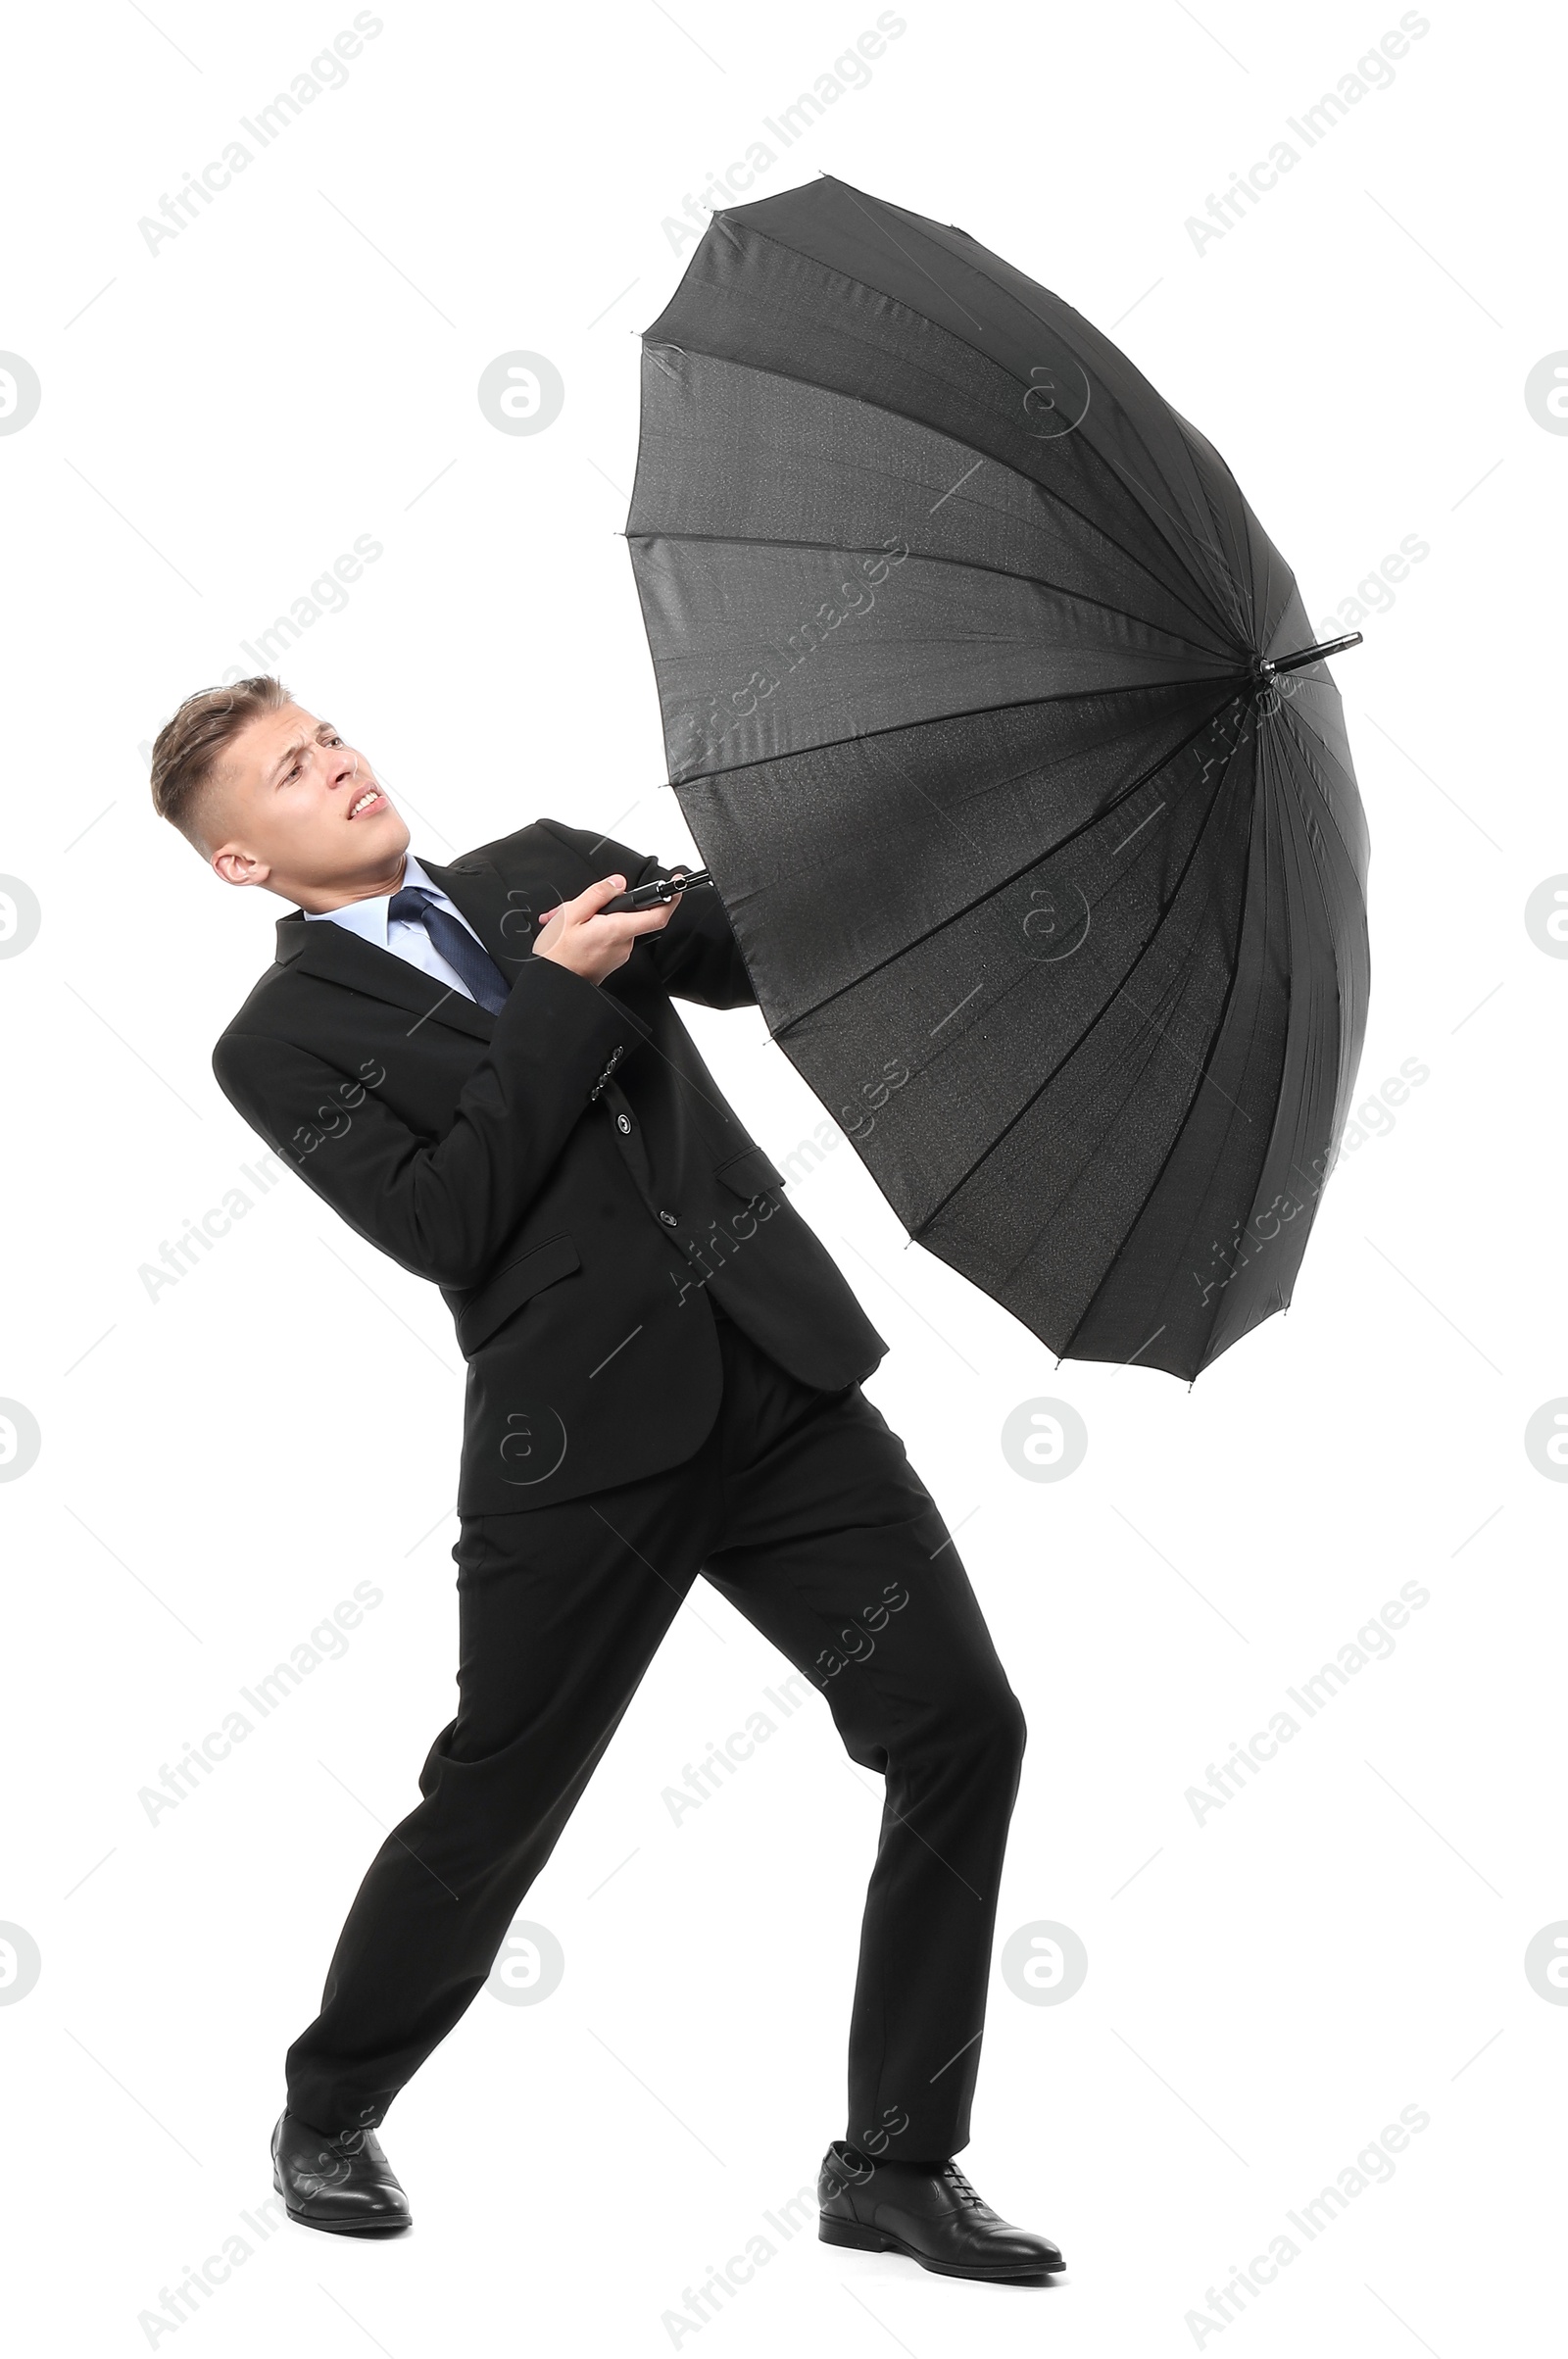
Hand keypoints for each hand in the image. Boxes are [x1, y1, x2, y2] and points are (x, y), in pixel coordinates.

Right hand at [532, 872, 682, 985]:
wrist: (551, 984)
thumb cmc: (557, 954)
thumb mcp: (571, 914)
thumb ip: (597, 894)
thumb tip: (617, 882)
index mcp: (616, 931)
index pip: (657, 915)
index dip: (670, 900)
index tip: (676, 888)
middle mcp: (623, 945)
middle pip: (629, 915)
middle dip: (606, 906)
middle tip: (582, 907)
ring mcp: (619, 954)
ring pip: (616, 925)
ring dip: (595, 918)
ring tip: (571, 922)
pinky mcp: (612, 960)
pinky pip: (610, 937)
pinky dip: (594, 930)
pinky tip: (576, 932)